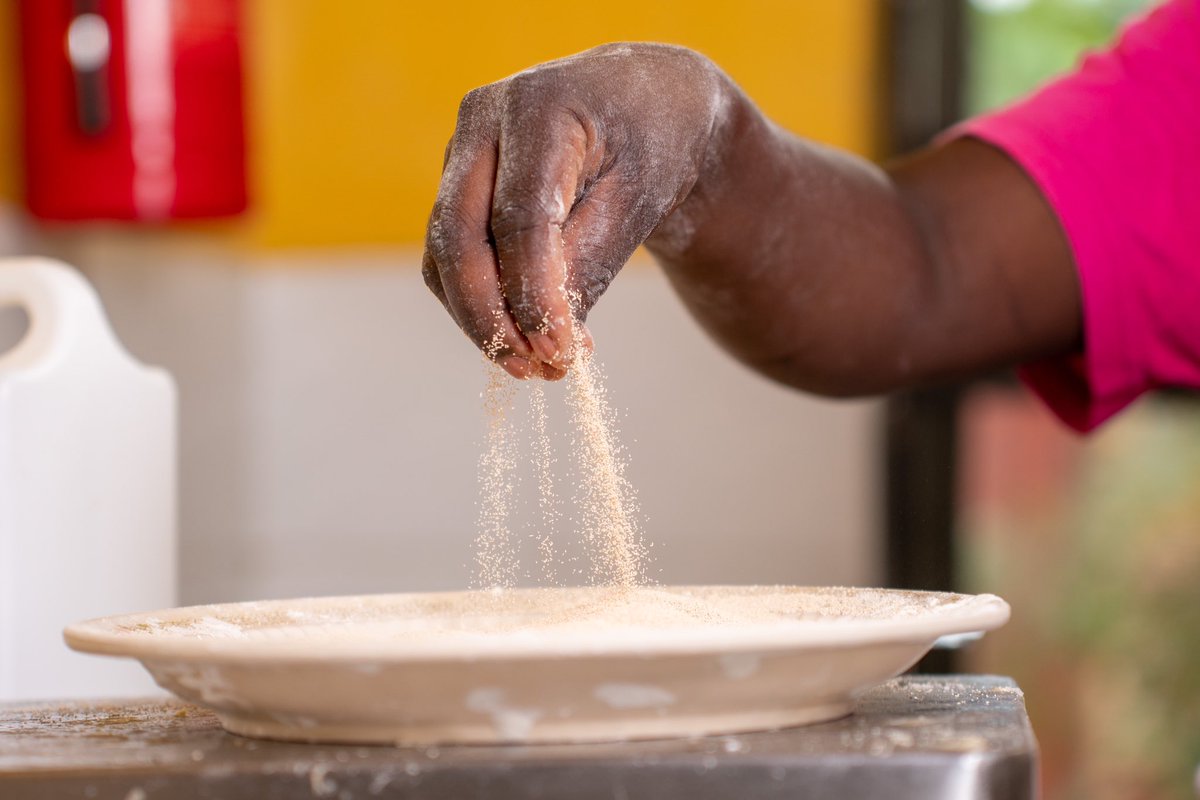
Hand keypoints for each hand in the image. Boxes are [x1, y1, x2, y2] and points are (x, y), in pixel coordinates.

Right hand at [422, 43, 733, 378]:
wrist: (639, 104)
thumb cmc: (649, 144)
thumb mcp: (639, 198)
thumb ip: (590, 261)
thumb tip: (547, 339)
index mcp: (537, 107)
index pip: (520, 216)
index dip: (534, 294)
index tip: (559, 353)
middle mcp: (482, 121)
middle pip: (458, 236)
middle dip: (490, 317)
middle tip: (534, 372)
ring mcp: (460, 152)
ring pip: (445, 254)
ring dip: (484, 320)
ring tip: (542, 365)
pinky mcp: (456, 186)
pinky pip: (451, 258)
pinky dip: (482, 304)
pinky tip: (529, 336)